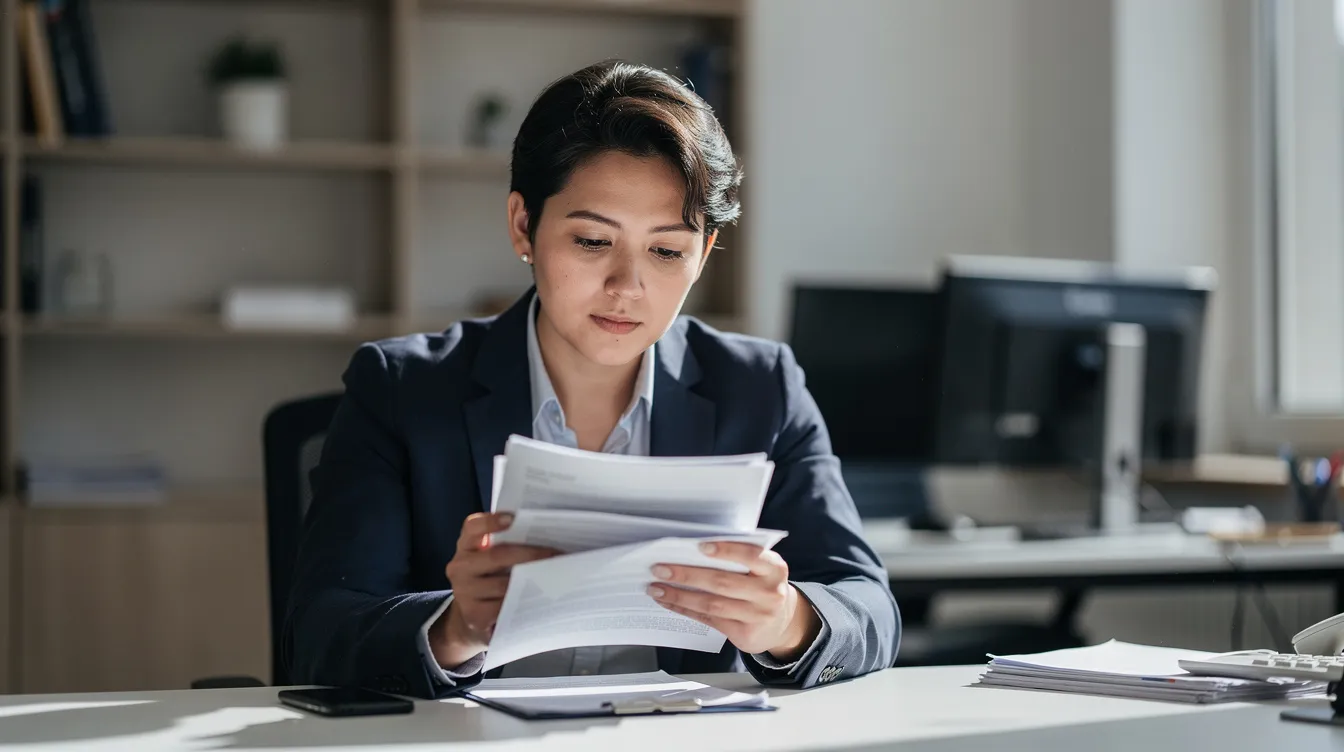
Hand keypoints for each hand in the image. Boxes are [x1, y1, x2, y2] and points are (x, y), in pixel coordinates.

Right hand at [430, 512, 559, 668]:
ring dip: (531, 580)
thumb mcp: (490, 558)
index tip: (513, 518)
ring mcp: (464, 592)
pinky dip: (523, 603)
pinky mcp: (474, 615)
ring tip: (555, 575)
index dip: (491, 521)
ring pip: (503, 584)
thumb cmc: (489, 578)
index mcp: (466, 546)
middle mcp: (460, 566)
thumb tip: (545, 533)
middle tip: (555, 553)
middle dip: (530, 553)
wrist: (472, 616)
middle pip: (497, 555)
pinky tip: (540, 599)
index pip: (472, 527)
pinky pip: (504, 607)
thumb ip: (506, 543)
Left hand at [647, 541, 820, 660]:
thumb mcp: (762, 569)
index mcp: (775, 569)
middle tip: (660, 568)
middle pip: (723, 582)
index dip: (726, 550)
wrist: (782, 623)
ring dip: (680, 595)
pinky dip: (685, 608)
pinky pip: (709, 618)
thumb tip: (692, 549)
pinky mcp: (743, 633)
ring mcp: (757, 616)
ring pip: (712, 604)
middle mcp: (769, 593)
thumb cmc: (762, 585)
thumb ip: (739, 559)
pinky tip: (668, 601)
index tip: (700, 546)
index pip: (752, 555)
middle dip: (688, 575)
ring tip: (656, 587)